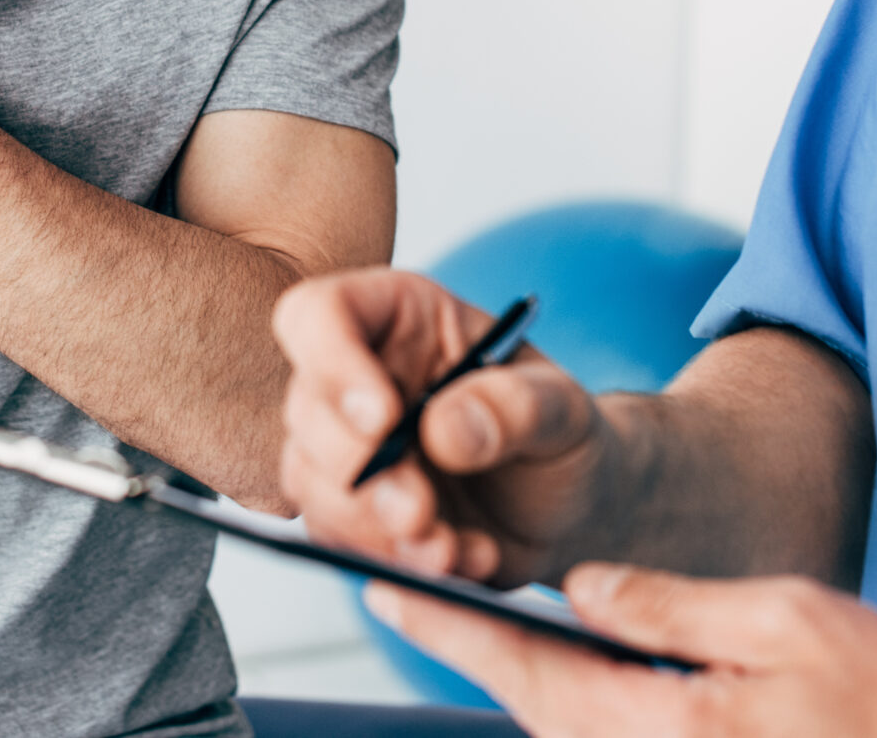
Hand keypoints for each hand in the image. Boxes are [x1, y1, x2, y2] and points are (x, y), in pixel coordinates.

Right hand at [272, 269, 613, 586]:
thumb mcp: (563, 408)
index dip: (333, 362)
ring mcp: (347, 446)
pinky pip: (337, 538)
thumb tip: (442, 432)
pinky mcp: (352, 511)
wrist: (569, 510)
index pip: (321, 314)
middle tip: (420, 515)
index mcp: (399, 318)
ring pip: (311, 482)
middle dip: (359, 473)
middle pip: (307, 410)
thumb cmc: (562, 435)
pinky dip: (392, 562)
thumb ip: (516, 406)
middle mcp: (359, 377)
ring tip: (452, 552)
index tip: (384, 420)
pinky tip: (461, 561)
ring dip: (372, 528)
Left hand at [365, 565, 876, 737]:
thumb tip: (583, 589)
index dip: (449, 629)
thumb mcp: (783, 619)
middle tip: (416, 596)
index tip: (385, 594)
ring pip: (567, 732)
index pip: (525, 670)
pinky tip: (579, 671)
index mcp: (657, 727)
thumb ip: (669, 605)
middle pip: (534, 708)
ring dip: (530, 679)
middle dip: (479, 652)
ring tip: (488, 622)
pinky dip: (578, 706)